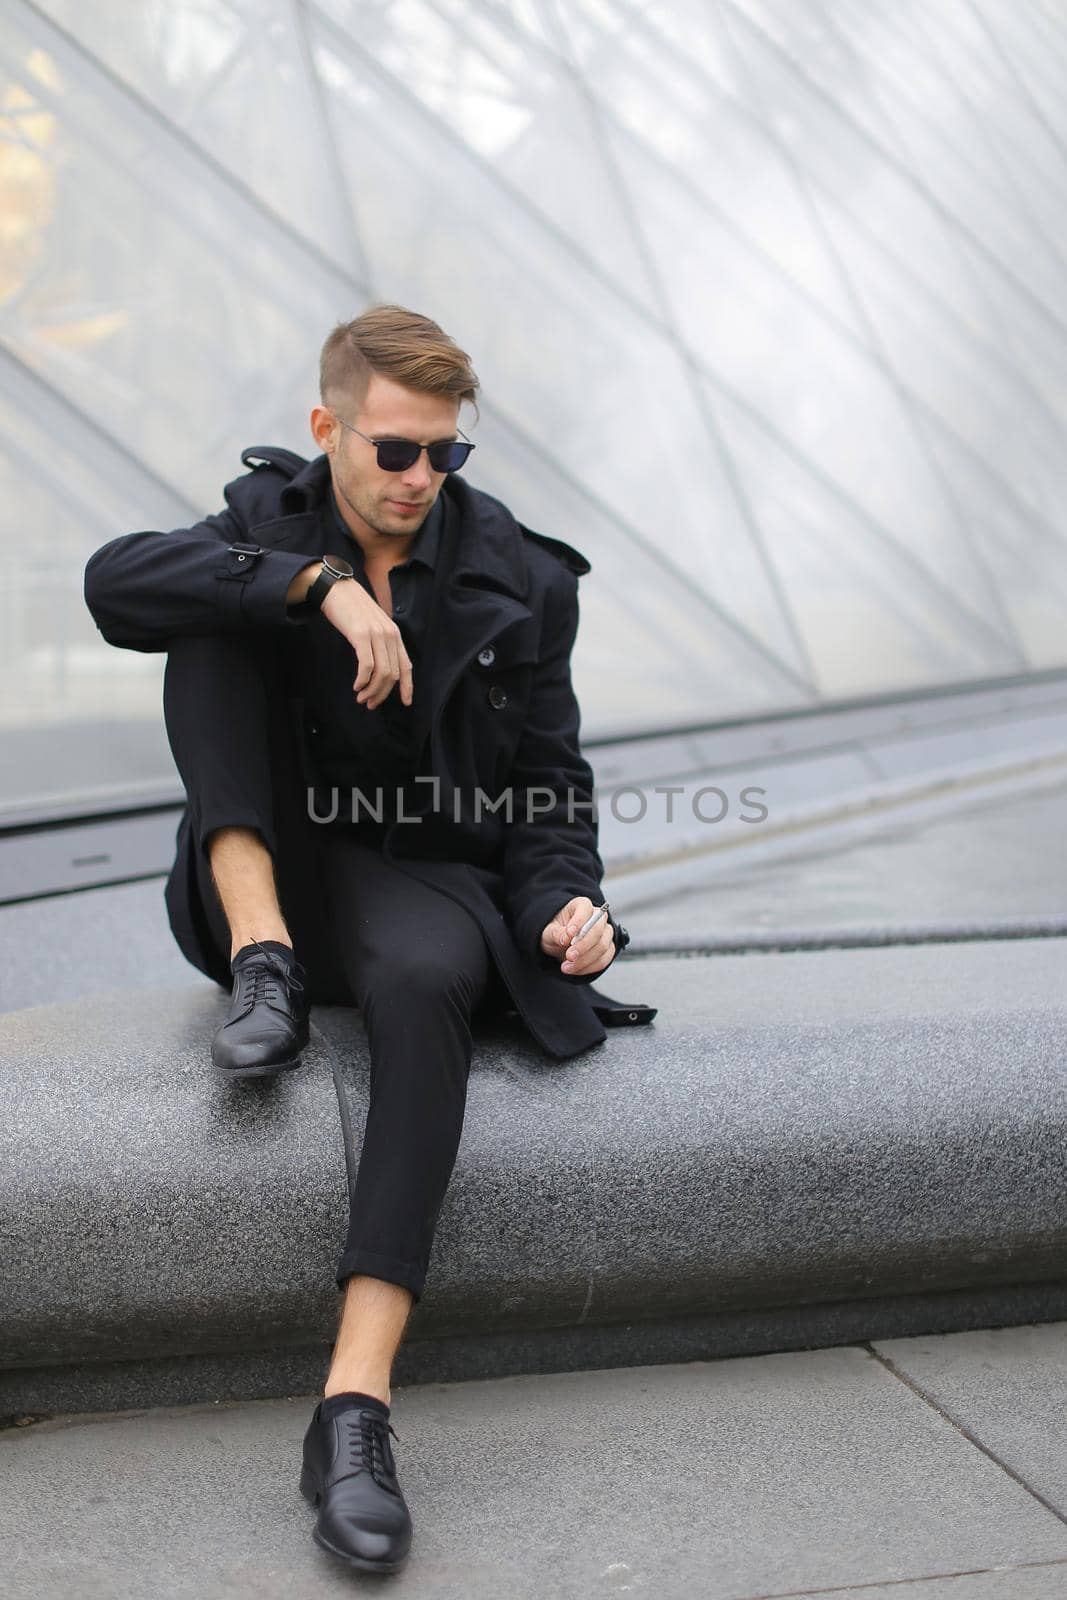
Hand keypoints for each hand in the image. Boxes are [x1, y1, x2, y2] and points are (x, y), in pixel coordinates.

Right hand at [320, 576, 413, 710]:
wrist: (335, 588)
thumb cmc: (351, 609)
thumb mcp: (372, 625)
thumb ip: (379, 643)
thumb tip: (380, 669)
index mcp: (394, 634)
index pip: (406, 666)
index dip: (407, 687)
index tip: (405, 703)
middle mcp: (389, 635)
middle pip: (393, 674)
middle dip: (382, 694)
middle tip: (370, 703)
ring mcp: (376, 634)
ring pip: (382, 673)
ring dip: (371, 691)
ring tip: (362, 698)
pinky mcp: (360, 635)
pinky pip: (367, 666)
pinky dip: (362, 680)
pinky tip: (356, 686)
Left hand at [540, 896, 614, 976]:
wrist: (559, 945)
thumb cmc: (555, 932)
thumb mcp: (548, 931)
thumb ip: (557, 933)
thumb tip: (566, 937)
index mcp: (581, 906)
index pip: (585, 908)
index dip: (579, 920)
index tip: (569, 934)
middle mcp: (597, 917)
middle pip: (598, 929)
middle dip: (584, 945)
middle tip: (569, 956)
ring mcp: (605, 933)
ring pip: (602, 946)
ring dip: (585, 960)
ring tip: (566, 967)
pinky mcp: (607, 949)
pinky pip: (604, 960)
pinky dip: (589, 967)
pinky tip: (575, 970)